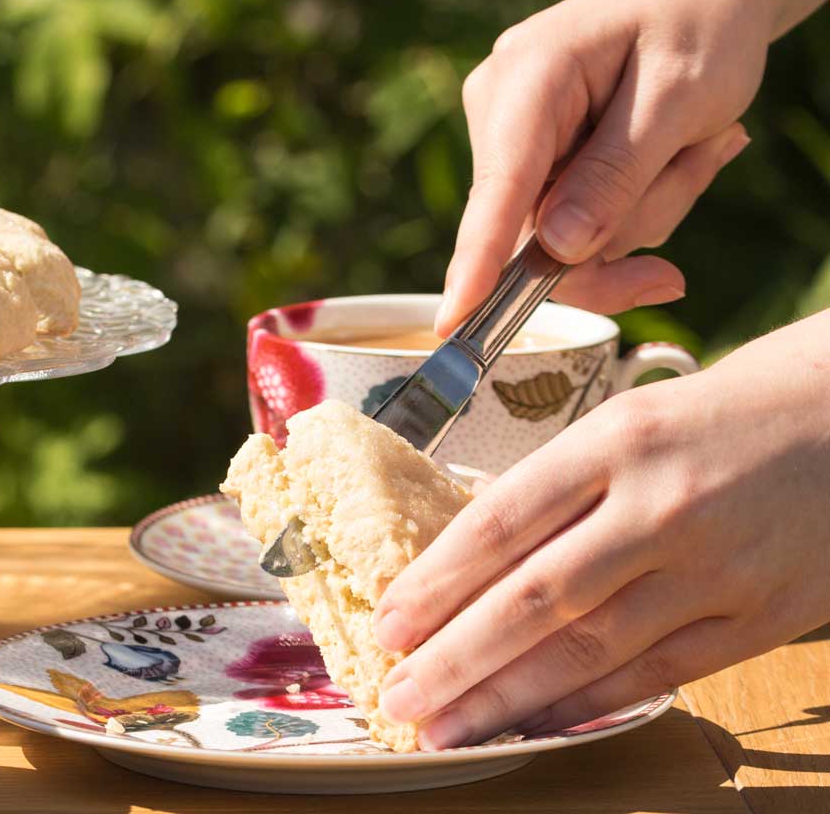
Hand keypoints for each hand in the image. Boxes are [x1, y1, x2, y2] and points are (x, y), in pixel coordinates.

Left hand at [369, 309, 829, 748]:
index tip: (388, 622)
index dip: (437, 582)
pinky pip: (657, 675)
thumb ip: (554, 488)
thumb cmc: (714, 418)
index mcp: (614, 441)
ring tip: (447, 727)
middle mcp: (659, 505)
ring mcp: (714, 567)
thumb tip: (465, 560)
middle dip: (456, 658)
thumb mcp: (625, 423)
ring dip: (507, 698)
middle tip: (397, 696)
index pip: (502, 523)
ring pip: (590, 649)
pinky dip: (588, 705)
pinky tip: (534, 725)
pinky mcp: (758, 616)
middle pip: (536, 598)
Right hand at [438, 0, 769, 333]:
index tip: (453, 320)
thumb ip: (616, 174)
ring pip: (562, 236)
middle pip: (538, 230)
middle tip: (711, 154)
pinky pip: (572, 224)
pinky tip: (673, 152)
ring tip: (697, 140)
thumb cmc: (699, 26)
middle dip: (630, 222)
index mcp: (528, 76)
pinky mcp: (527, 162)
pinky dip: (633, 205)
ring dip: (644, 208)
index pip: (500, 186)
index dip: (480, 260)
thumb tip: (556, 250)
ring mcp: (508, 139)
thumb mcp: (681, 96)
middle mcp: (497, 110)